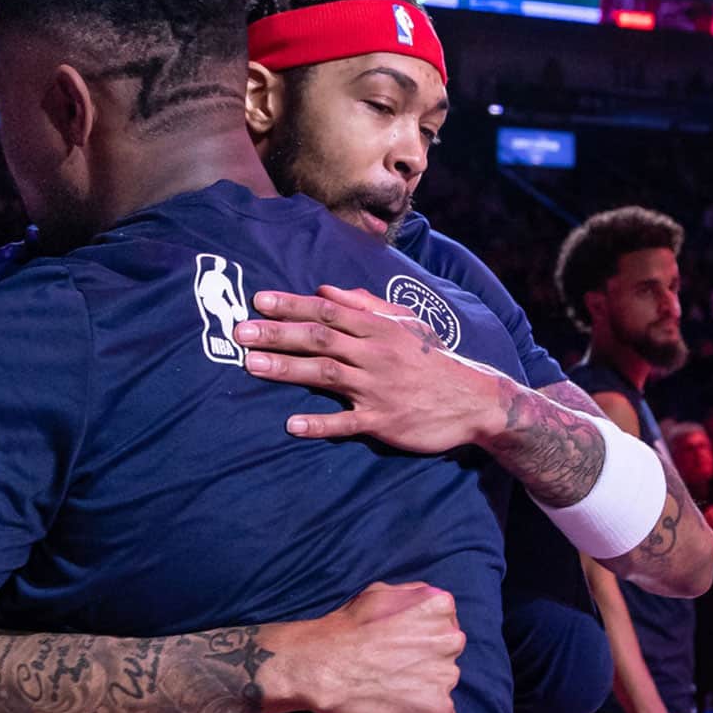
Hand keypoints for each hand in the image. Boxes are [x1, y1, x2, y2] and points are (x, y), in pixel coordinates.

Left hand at [234, 287, 519, 453]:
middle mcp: (373, 354)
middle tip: (238, 332)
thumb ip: (364, 305)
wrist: (474, 400)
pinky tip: (292, 424)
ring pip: (325, 375)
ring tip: (250, 366)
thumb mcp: (405, 323)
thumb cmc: (433, 358)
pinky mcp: (383, 421)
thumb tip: (325, 288)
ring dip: (286, 370)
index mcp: (377, 329)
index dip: (291, 304)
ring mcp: (377, 389)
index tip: (258, 301)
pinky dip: (319, 424)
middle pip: (318, 339)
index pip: (326, 311)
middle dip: (276, 334)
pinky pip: (346, 423)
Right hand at [266, 581, 465, 712]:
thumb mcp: (381, 591)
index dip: (420, 637)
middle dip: (425, 661)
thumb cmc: (346, 628)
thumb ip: (414, 597)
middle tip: (393, 666)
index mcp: (440, 606)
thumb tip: (430, 606)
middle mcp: (451, 639)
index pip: (445, 624)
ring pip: (443, 683)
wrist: (322, 667)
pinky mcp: (439, 709)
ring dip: (424, 687)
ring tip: (390, 685)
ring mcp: (447, 676)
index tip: (398, 644)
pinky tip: (398, 705)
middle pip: (447, 654)